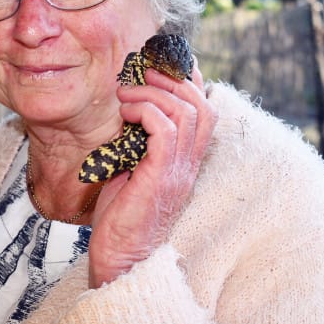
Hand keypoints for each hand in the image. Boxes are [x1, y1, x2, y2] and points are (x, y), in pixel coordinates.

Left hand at [87, 61, 217, 286]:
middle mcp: (189, 164)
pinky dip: (145, 111)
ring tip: (126, 93)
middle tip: (142, 72)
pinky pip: (165, 130)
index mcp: (186, 161)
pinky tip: (125, 112)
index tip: (162, 65)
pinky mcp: (160, 177)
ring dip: (153, 92)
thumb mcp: (132, 168)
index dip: (189, 81)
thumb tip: (127, 107)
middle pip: (201, 106)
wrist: (119, 258)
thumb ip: (137, 140)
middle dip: (172, 80)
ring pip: (185, 112)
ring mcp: (178, 171)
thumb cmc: (121, 216)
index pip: (204, 110)